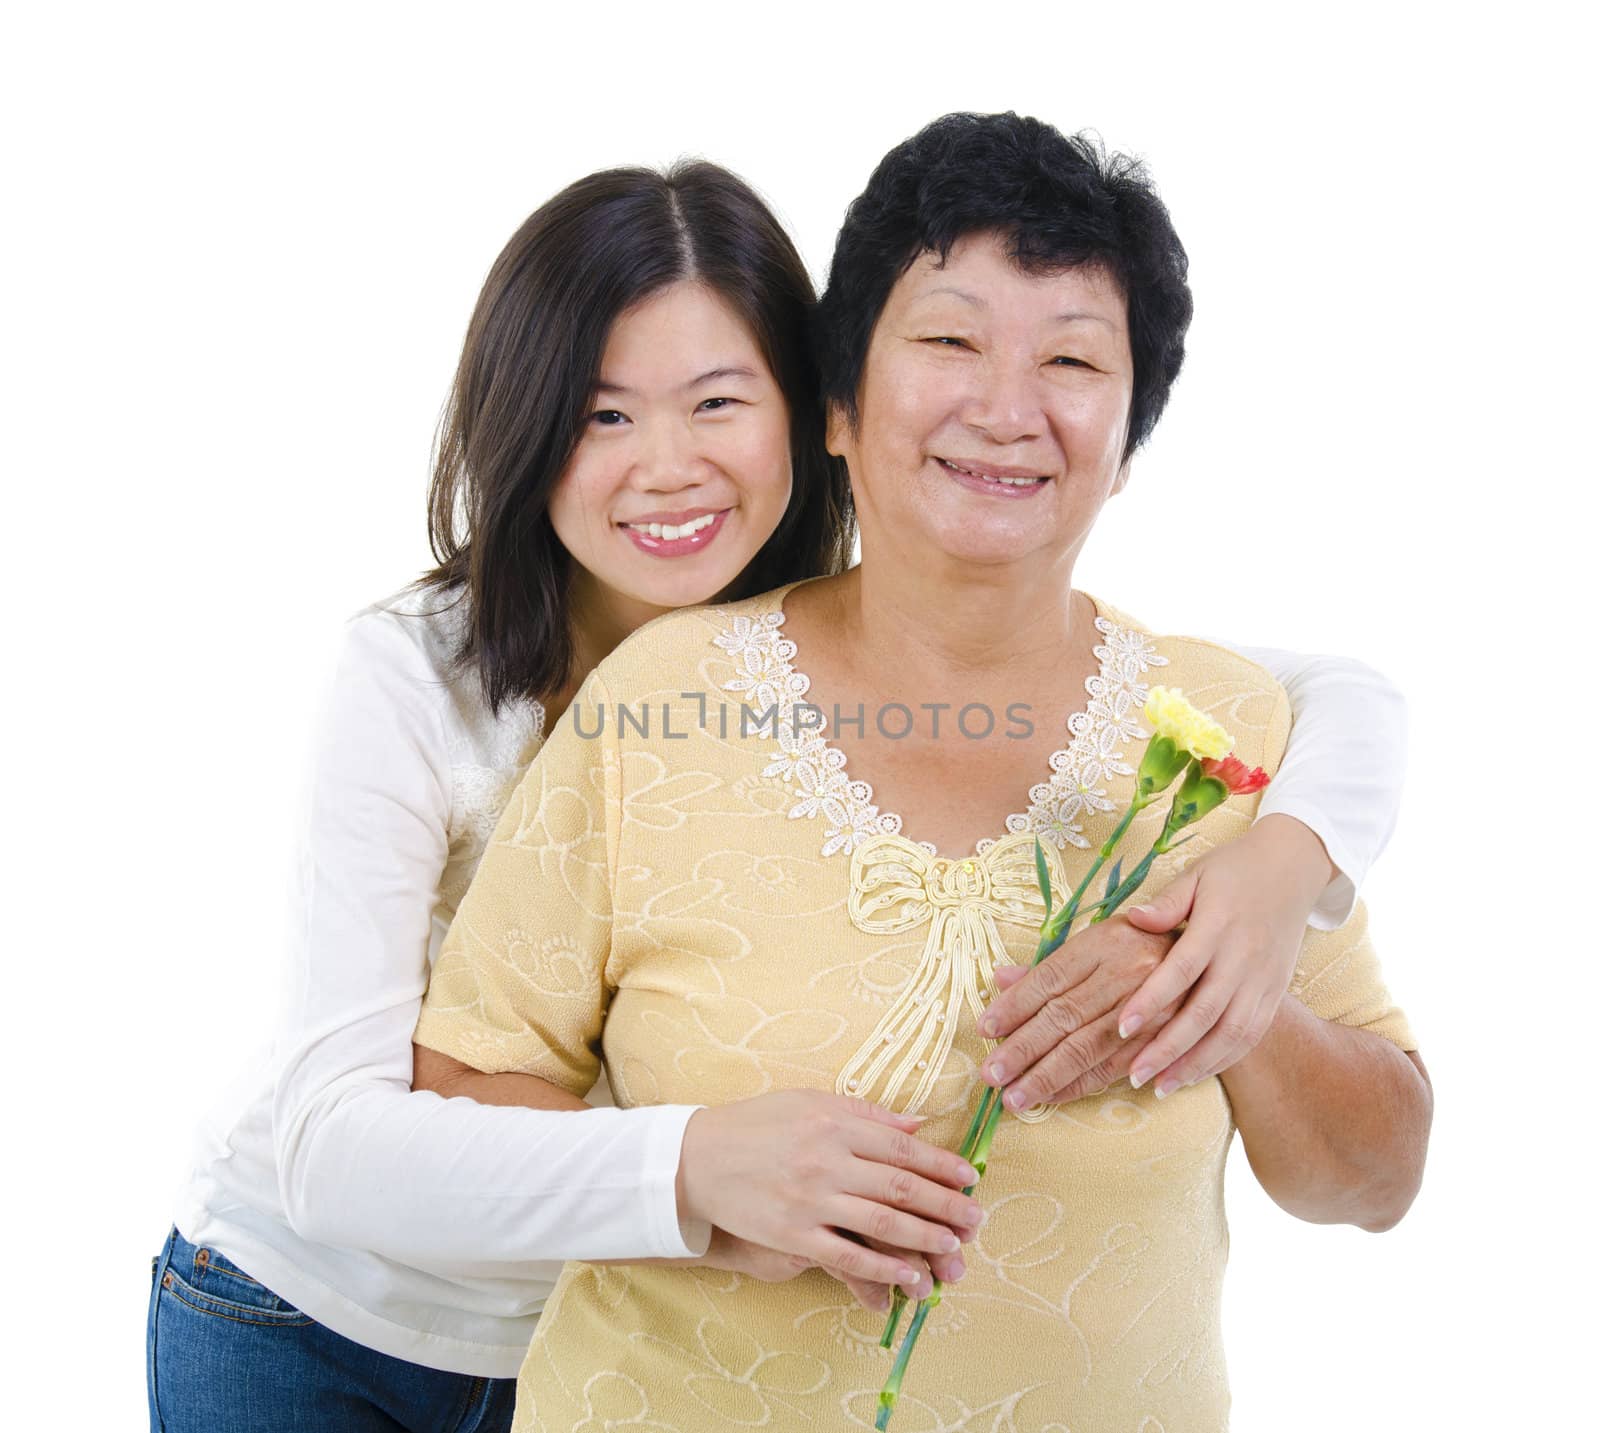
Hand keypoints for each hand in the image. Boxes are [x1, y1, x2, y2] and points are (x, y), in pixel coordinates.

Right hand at [676, 1091, 982, 1298]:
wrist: (696, 1159)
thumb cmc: (755, 1124)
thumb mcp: (808, 1102)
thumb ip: (863, 1113)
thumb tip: (915, 1125)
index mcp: (834, 1123)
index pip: (902, 1147)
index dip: (941, 1164)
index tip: (969, 1179)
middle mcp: (827, 1160)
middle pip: (901, 1186)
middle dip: (945, 1206)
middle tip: (976, 1220)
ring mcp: (811, 1200)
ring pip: (882, 1223)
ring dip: (925, 1238)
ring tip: (954, 1249)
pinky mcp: (793, 1235)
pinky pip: (847, 1257)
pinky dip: (883, 1269)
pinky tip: (910, 1276)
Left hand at [977, 916, 1175, 1108]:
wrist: (1216, 964)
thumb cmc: (1144, 947)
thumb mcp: (1100, 940)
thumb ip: (1052, 964)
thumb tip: (1001, 979)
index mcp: (1106, 942)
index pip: (1049, 977)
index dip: (1015, 1005)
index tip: (985, 1028)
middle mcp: (1127, 974)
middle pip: (1064, 1016)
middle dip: (1022, 1049)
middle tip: (990, 1074)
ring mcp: (1148, 1009)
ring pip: (1087, 1047)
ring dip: (1046, 1076)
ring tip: (1013, 1096)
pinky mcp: (1163, 1039)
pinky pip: (1114, 1068)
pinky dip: (1080, 1085)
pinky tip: (1052, 1097)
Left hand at [1115, 814, 1334, 1097]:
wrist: (1294, 867)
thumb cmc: (1234, 870)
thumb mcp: (1197, 874)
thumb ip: (1166, 902)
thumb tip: (1132, 920)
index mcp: (1218, 925)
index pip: (1181, 969)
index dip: (1151, 1000)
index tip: (1121, 1026)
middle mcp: (1244, 957)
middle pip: (1205, 1012)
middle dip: (1169, 1048)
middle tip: (1134, 1075)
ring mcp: (1264, 978)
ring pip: (1232, 1032)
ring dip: (1196, 1063)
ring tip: (1160, 1086)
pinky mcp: (1276, 991)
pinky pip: (1252, 1034)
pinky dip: (1224, 1058)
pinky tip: (1195, 1074)